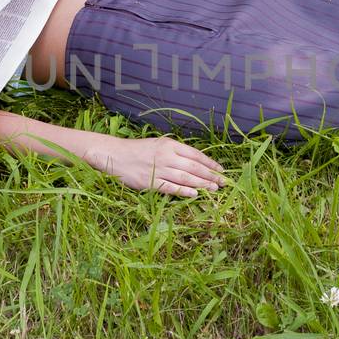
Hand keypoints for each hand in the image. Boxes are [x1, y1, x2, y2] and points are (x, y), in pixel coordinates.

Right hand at [88, 135, 227, 197]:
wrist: (114, 154)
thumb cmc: (138, 150)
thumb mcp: (158, 144)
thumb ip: (175, 151)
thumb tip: (196, 161)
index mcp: (169, 144)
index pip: (195, 154)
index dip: (210, 163)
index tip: (221, 170)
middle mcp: (166, 156)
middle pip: (194, 167)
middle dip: (211, 175)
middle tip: (224, 182)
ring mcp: (158, 169)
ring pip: (185, 178)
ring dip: (202, 184)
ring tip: (214, 189)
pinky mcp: (150, 182)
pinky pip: (170, 188)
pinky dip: (183, 191)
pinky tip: (194, 194)